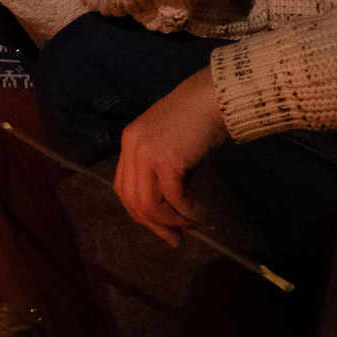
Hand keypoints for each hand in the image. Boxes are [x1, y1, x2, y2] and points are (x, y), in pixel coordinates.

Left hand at [113, 71, 228, 245]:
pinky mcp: (168, 161)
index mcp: (129, 142)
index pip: (122, 188)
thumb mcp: (168, 141)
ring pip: (149, 204)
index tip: (158, 225)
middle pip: (133, 200)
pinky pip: (174, 198)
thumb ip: (160, 167)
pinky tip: (198, 218)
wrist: (214, 96)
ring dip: (169, 221)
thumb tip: (170, 203)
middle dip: (154, 225)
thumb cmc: (197, 116)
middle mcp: (132, 148)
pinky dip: (186, 213)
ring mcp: (148, 154)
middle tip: (173, 239)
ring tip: (187, 229)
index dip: (139, 212)